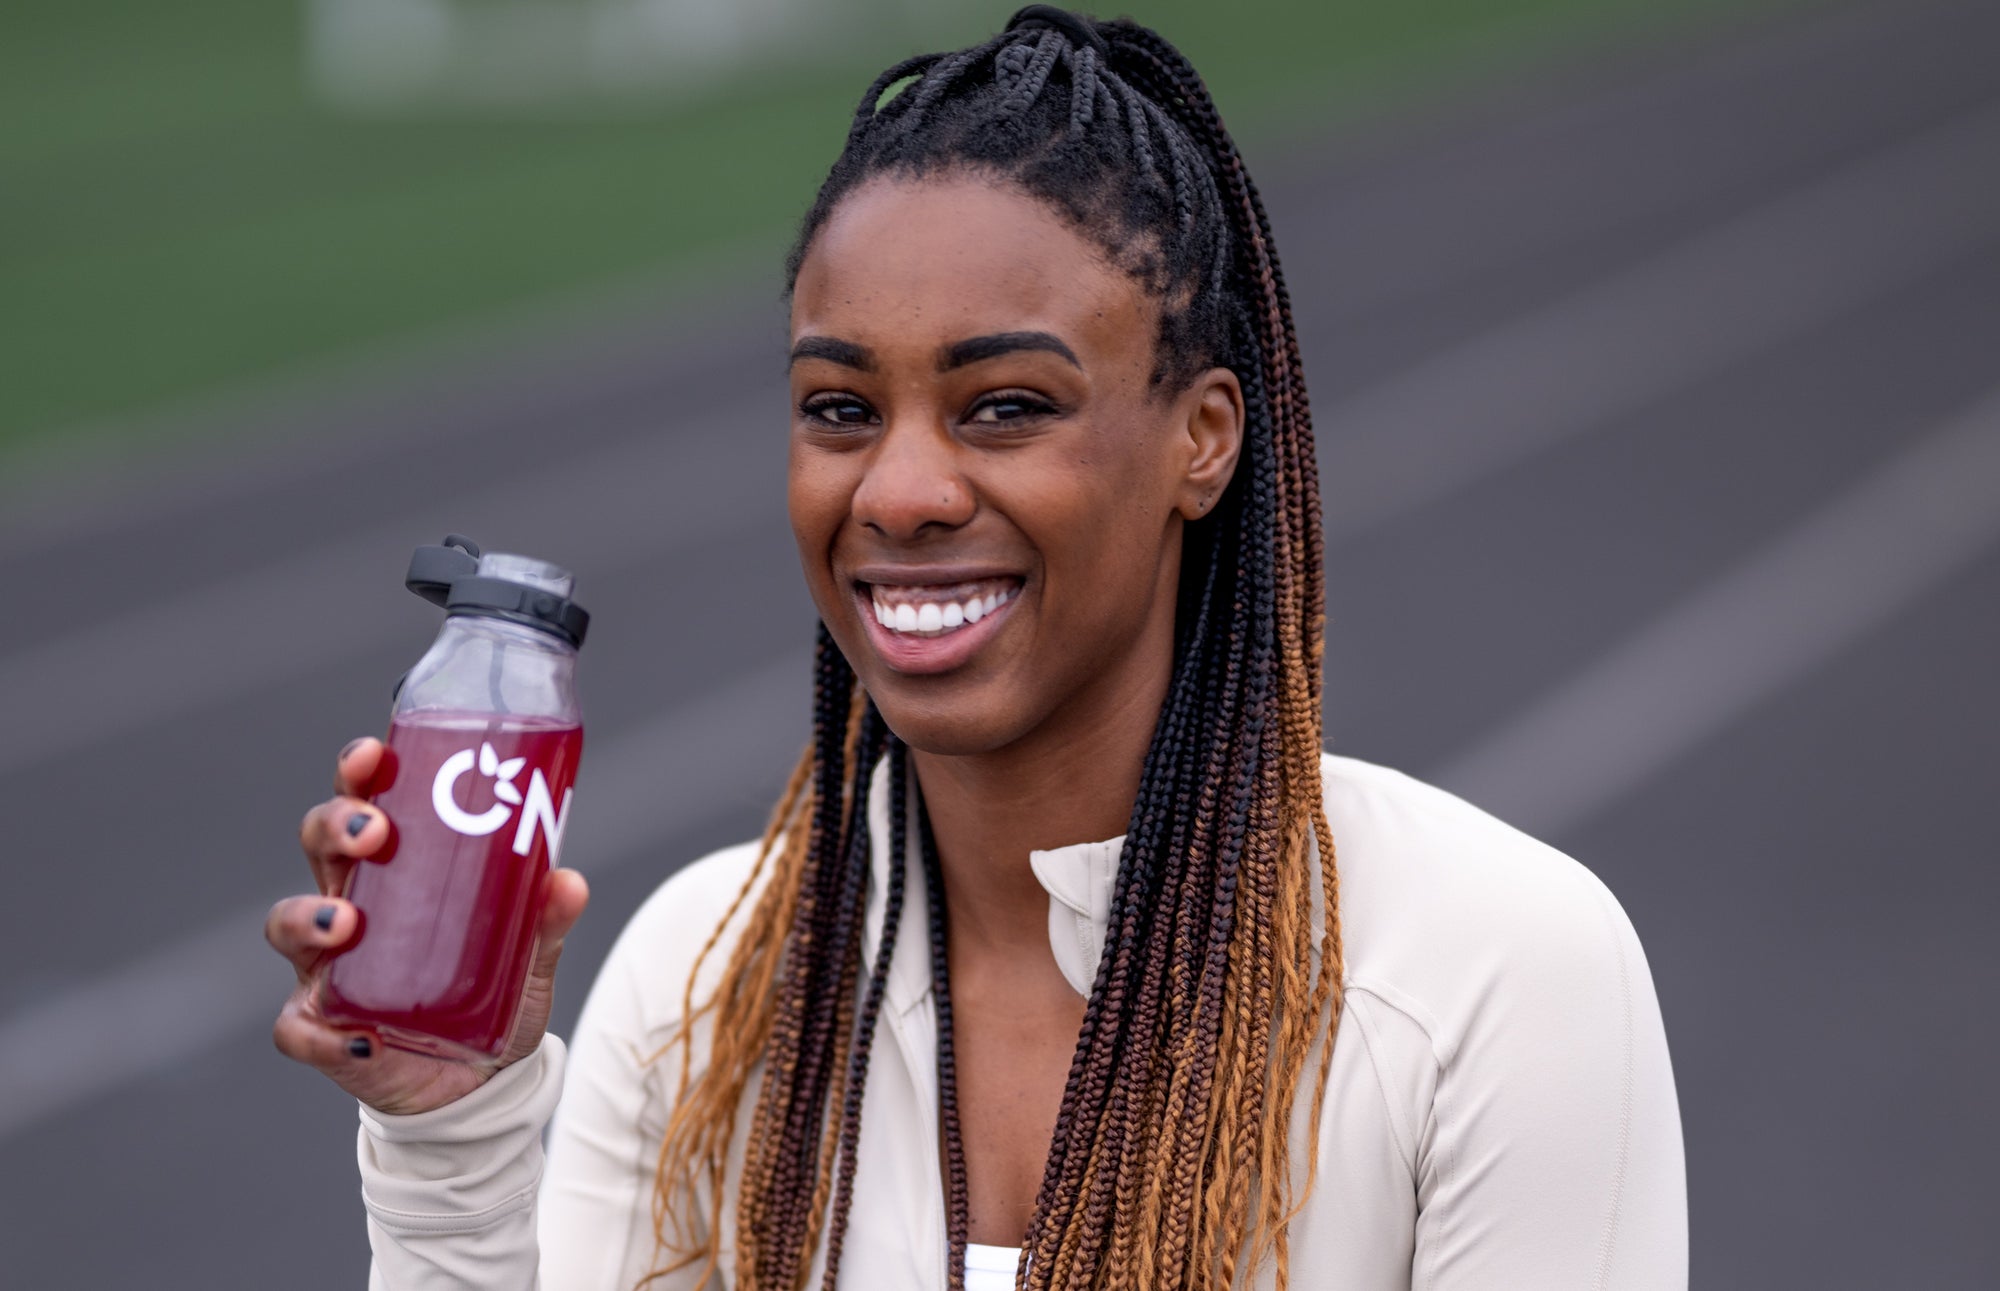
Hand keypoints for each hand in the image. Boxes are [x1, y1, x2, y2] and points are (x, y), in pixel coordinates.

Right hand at [267, 736, 589, 1115]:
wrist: (479, 1081)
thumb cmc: (493, 994)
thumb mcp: (528, 954)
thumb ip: (544, 920)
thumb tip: (568, 882)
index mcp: (392, 872)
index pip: (363, 805)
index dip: (357, 775)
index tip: (373, 755)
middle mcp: (349, 908)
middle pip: (319, 848)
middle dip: (335, 827)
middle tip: (374, 832)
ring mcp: (326, 969)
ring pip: (288, 925)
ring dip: (309, 917)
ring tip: (346, 925)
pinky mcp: (323, 1031)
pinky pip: (297, 1029)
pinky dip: (317, 1031)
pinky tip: (357, 1035)